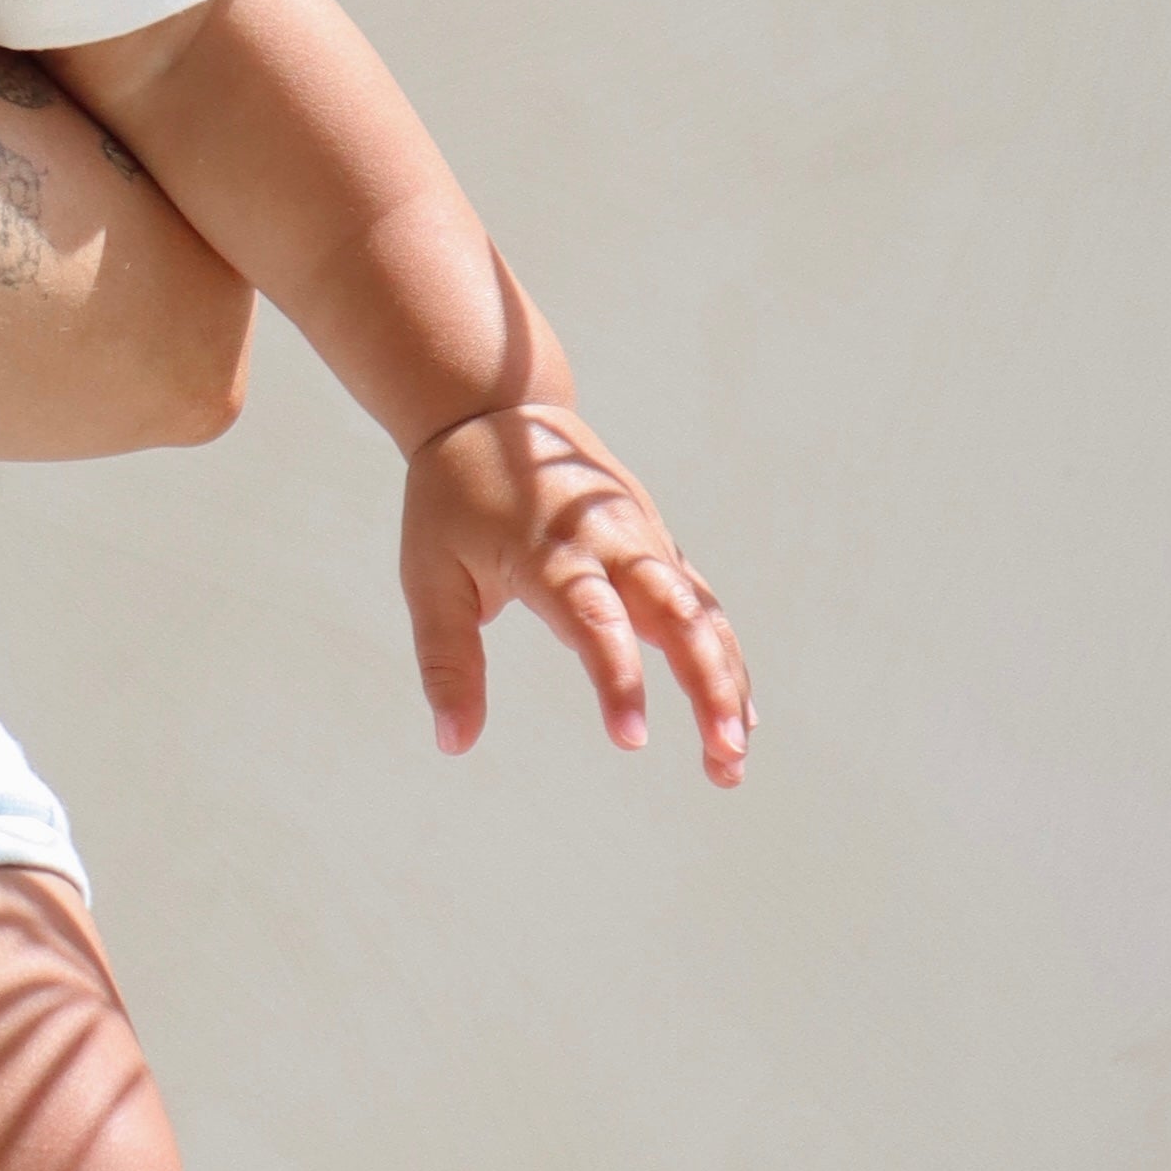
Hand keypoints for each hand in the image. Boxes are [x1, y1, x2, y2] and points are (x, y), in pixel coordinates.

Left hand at [401, 402, 748, 781]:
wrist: (496, 412)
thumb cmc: (454, 502)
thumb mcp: (430, 577)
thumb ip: (447, 662)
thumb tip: (454, 745)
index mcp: (552, 551)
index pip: (594, 620)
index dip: (618, 677)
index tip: (631, 740)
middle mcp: (613, 543)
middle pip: (677, 615)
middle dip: (708, 687)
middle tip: (725, 758)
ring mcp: (645, 541)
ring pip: (702, 614)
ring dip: (727, 683)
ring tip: (734, 757)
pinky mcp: (658, 546)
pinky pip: (701, 605)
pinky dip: (723, 655)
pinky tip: (740, 712)